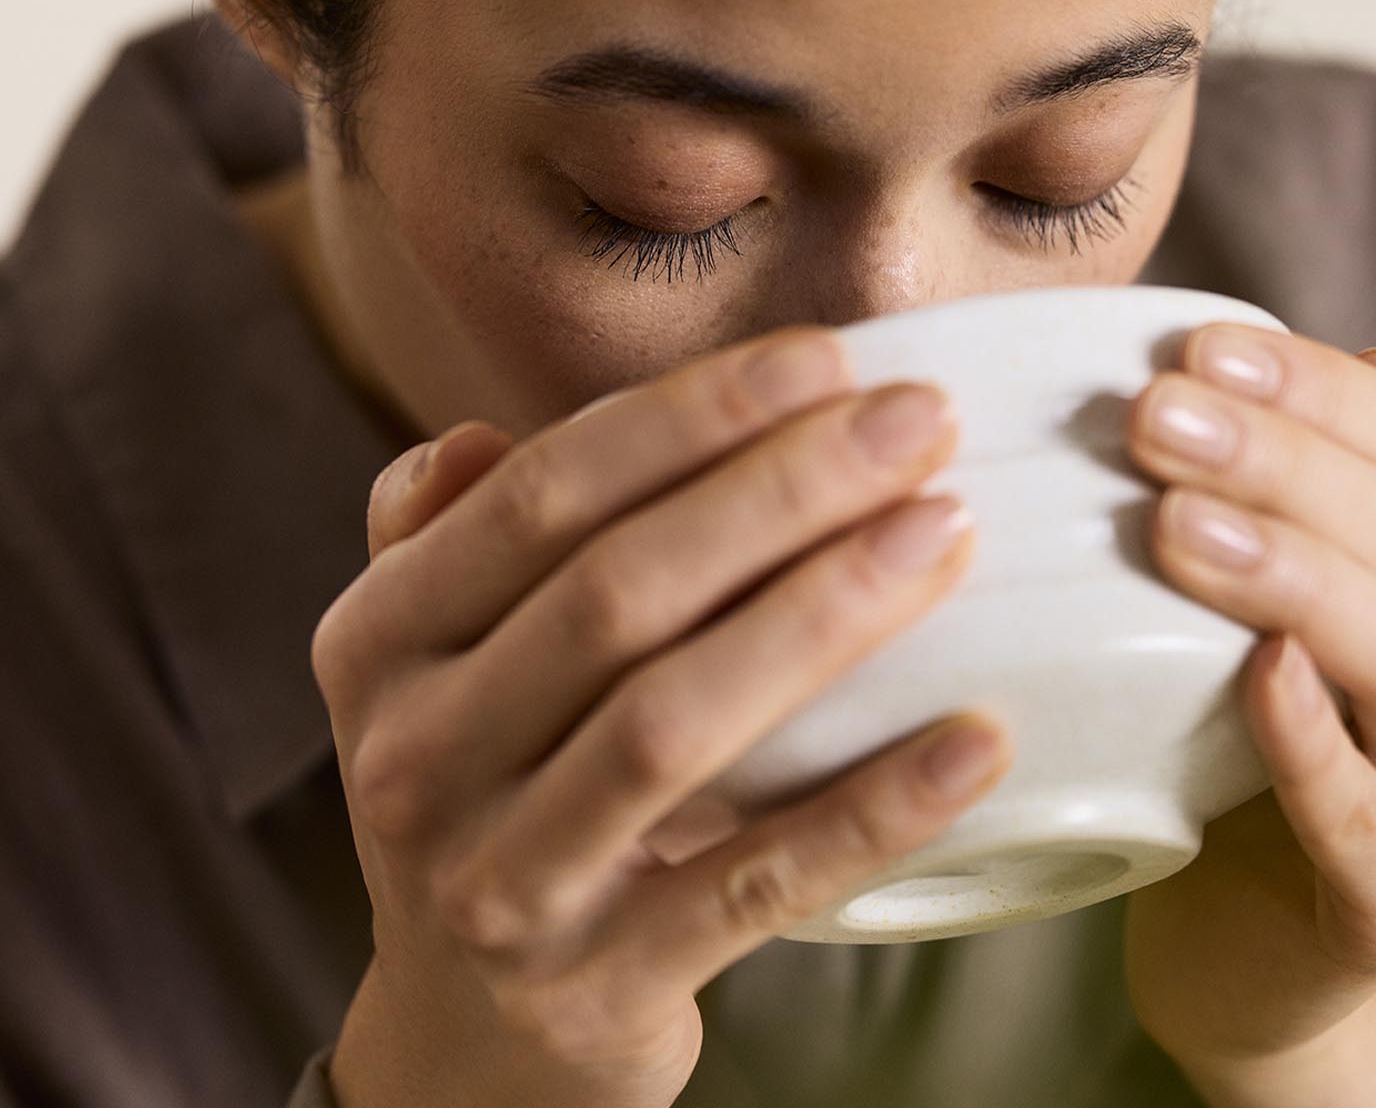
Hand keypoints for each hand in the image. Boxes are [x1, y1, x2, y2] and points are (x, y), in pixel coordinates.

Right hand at [313, 326, 1012, 1107]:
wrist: (467, 1034)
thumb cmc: (488, 789)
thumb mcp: (433, 661)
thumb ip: (447, 539)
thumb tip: (483, 436)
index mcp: (377, 644)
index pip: (540, 499)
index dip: (689, 418)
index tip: (827, 362)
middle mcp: (412, 759)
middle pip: (617, 593)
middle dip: (782, 489)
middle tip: (919, 423)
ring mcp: (499, 885)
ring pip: (675, 722)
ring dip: (826, 612)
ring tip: (949, 531)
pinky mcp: (597, 989)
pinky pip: (753, 887)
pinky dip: (868, 809)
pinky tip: (977, 737)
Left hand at [1121, 321, 1375, 1073]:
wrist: (1254, 926)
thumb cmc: (1238, 733)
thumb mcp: (1267, 596)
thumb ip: (1309, 493)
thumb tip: (1373, 359)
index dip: (1317, 393)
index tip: (1195, 349)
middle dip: (1280, 465)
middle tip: (1157, 416)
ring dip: (1295, 581)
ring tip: (1178, 525)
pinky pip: (1372, 829)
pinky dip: (1317, 748)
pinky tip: (1261, 674)